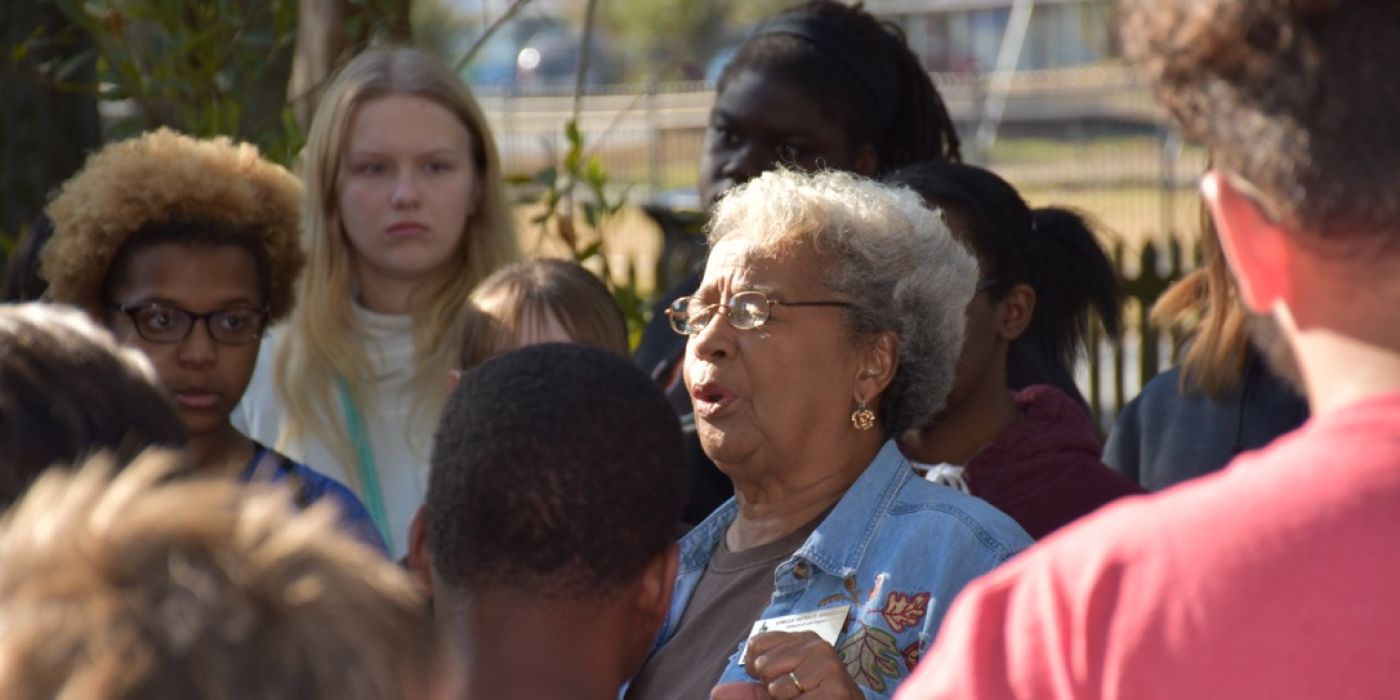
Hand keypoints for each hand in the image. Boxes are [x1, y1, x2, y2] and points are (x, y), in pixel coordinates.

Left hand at [711, 631, 862, 698]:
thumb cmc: (813, 699)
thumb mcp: (778, 693)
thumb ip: (748, 693)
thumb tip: (716, 693)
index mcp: (802, 639)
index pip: (756, 644)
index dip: (757, 669)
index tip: (776, 679)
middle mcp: (816, 645)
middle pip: (763, 665)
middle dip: (773, 689)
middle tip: (799, 693)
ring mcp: (828, 666)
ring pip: (776, 688)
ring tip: (808, 699)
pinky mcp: (836, 690)